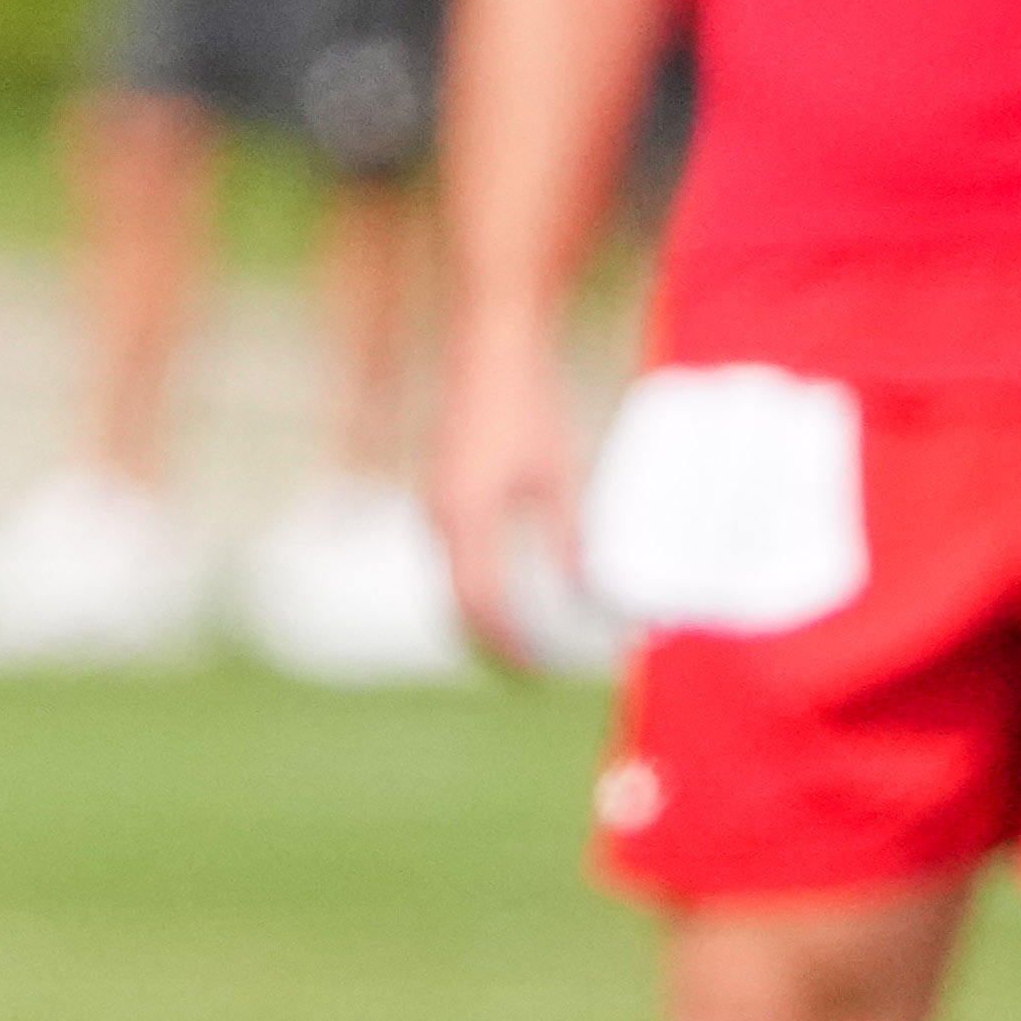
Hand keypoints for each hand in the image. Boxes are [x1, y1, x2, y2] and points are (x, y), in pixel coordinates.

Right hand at [432, 324, 590, 669]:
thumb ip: (570, 539)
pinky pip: (447, 558)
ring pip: (447, 582)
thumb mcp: (559, 477)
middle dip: (489, 641)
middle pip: (453, 603)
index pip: (478, 605)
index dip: (507, 645)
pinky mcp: (439, 492)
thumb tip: (587, 594)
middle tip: (531, 669)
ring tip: (520, 638)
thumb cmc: (526, 406)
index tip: (538, 671)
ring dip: (479, 615)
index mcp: (465, 519)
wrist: (489, 349)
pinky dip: (472, 586)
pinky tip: (503, 587)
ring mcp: (433, 505)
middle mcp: (437, 519)